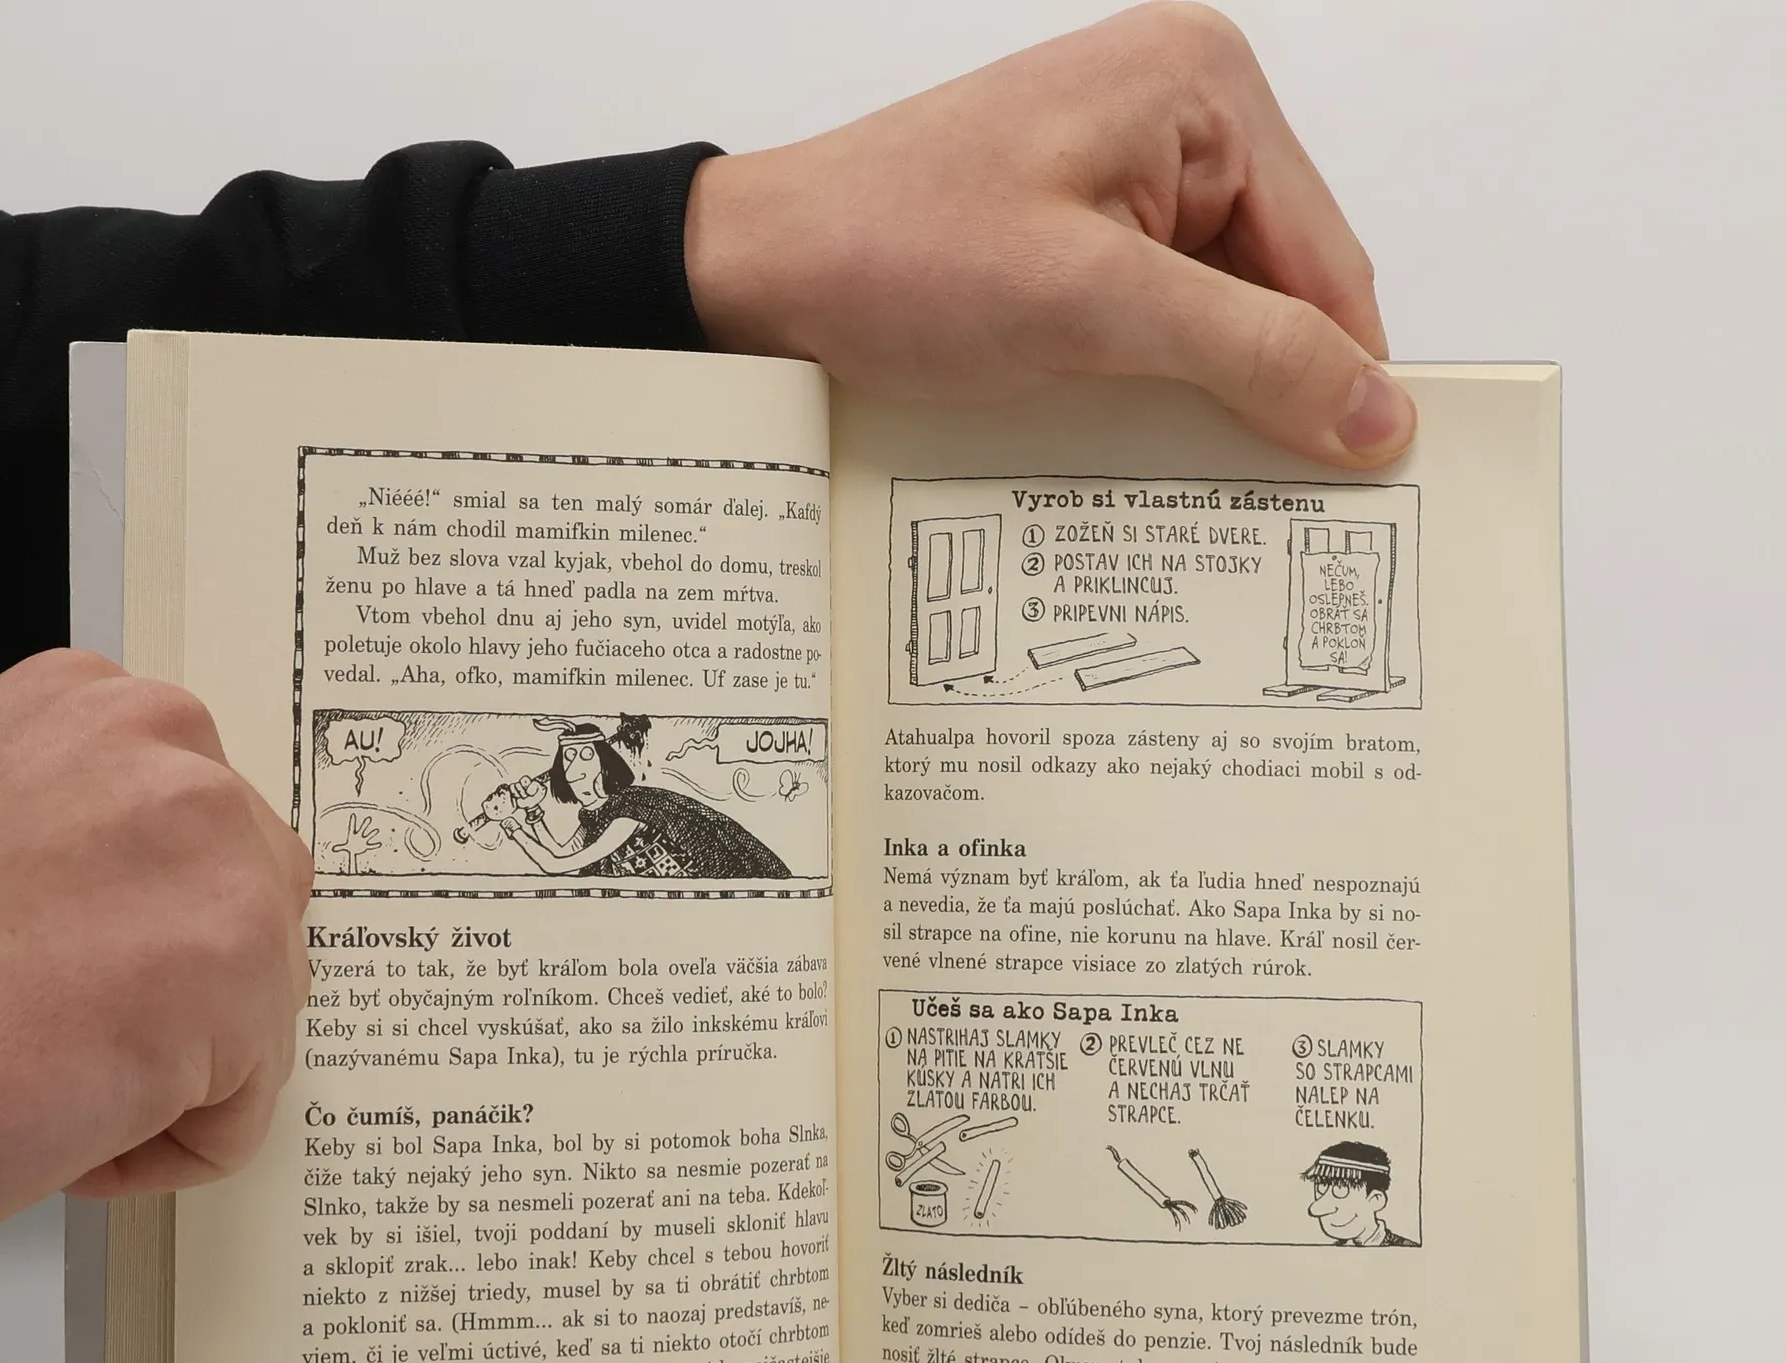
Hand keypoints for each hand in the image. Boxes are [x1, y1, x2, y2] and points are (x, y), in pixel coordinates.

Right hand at [0, 650, 311, 1270]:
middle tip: (64, 1019)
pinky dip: (174, 1145)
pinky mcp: (242, 973)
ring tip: (52, 1063)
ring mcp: (217, 858)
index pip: (214, 828)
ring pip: (264, 1006)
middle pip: (262, 909)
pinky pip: (248, 1105)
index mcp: (99, 710)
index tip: (84, 950)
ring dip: (177, 1068)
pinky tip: (71, 1120)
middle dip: (187, 990)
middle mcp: (170, 759)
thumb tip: (165, 896)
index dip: (151, 921)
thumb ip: (96, 836)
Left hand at [685, 2, 1412, 466]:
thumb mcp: (1092, 306)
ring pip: (1222, 313)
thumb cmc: (895, 253)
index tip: (1359, 480)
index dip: (1344, 375)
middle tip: (1256, 496)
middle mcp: (1179, 115)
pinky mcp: (1085, 228)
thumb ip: (1248, 353)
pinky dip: (1153, 382)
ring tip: (1170, 460)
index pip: (1328, 257)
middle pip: (1283, 287)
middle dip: (1265, 385)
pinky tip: (1124, 429)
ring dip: (1204, 393)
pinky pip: (1160, 318)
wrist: (763, 274)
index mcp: (1204, 88)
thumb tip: (1376, 413)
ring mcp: (1129, 172)